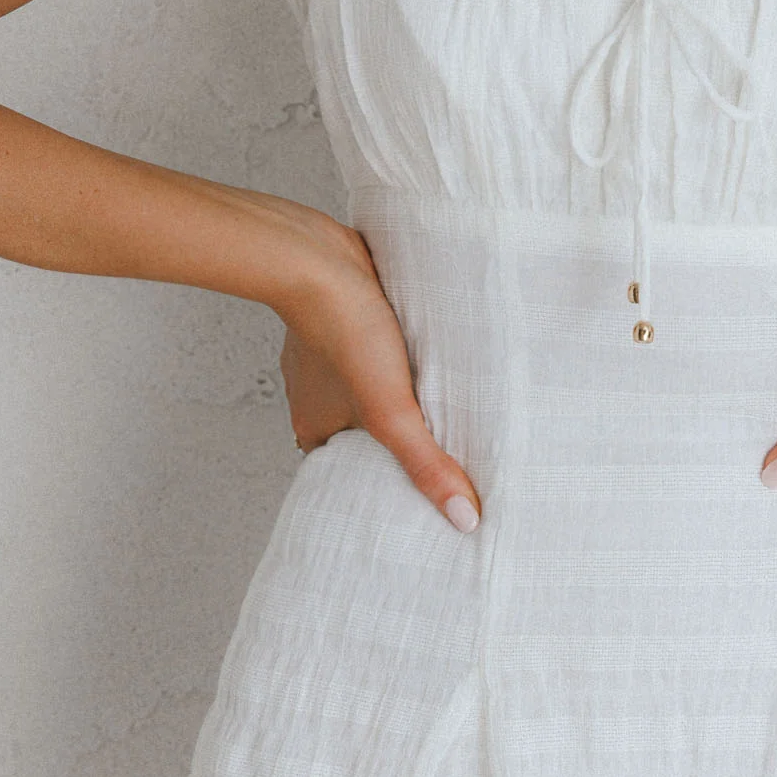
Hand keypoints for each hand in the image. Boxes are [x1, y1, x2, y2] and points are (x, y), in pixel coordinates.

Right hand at [275, 215, 480, 533]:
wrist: (319, 257)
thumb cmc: (345, 332)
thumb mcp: (392, 412)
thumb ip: (426, 464)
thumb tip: (463, 519)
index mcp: (314, 427)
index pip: (350, 471)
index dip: (383, 482)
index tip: (416, 493)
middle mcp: (316, 396)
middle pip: (364, 430)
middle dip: (400, 437)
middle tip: (444, 451)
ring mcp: (330, 356)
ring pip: (373, 387)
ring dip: (403, 392)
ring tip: (446, 403)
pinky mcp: (350, 320)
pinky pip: (378, 348)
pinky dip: (400, 354)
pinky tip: (429, 354)